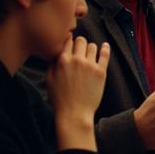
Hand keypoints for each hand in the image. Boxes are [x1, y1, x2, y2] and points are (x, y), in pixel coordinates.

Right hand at [46, 36, 110, 151]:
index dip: (69, 41)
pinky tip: (105, 46)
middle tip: (79, 49)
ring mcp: (90, 65)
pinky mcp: (101, 71)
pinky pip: (105, 54)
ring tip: (88, 54)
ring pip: (92, 46)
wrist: (74, 113)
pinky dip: (105, 48)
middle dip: (79, 43)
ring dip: (90, 49)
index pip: (68, 41)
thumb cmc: (60, 99)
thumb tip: (56, 51)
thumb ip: (52, 63)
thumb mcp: (49, 80)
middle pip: (81, 40)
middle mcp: (77, 60)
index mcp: (63, 61)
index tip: (70, 43)